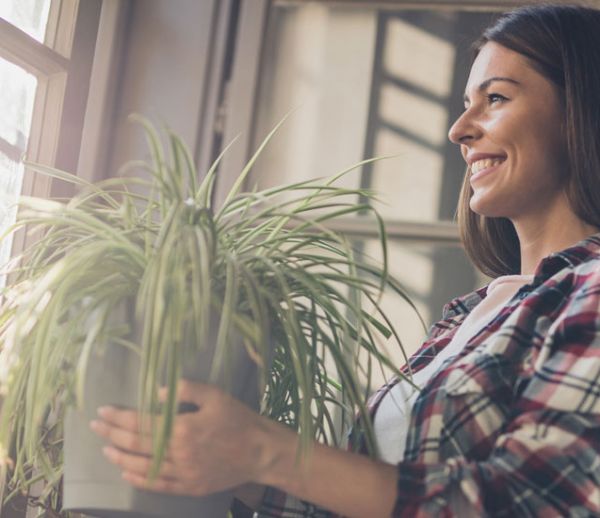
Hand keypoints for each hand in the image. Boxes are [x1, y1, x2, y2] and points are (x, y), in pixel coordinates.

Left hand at [90, 380, 274, 496]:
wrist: (260, 451)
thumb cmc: (238, 419)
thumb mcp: (215, 395)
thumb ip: (186, 389)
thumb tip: (155, 393)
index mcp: (183, 428)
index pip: (141, 423)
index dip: (119, 417)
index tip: (103, 411)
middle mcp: (178, 453)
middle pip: (136, 445)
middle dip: (112, 433)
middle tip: (95, 426)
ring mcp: (183, 474)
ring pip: (142, 467)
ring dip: (120, 458)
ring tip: (106, 449)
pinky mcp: (189, 487)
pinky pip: (158, 485)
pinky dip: (139, 480)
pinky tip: (127, 473)